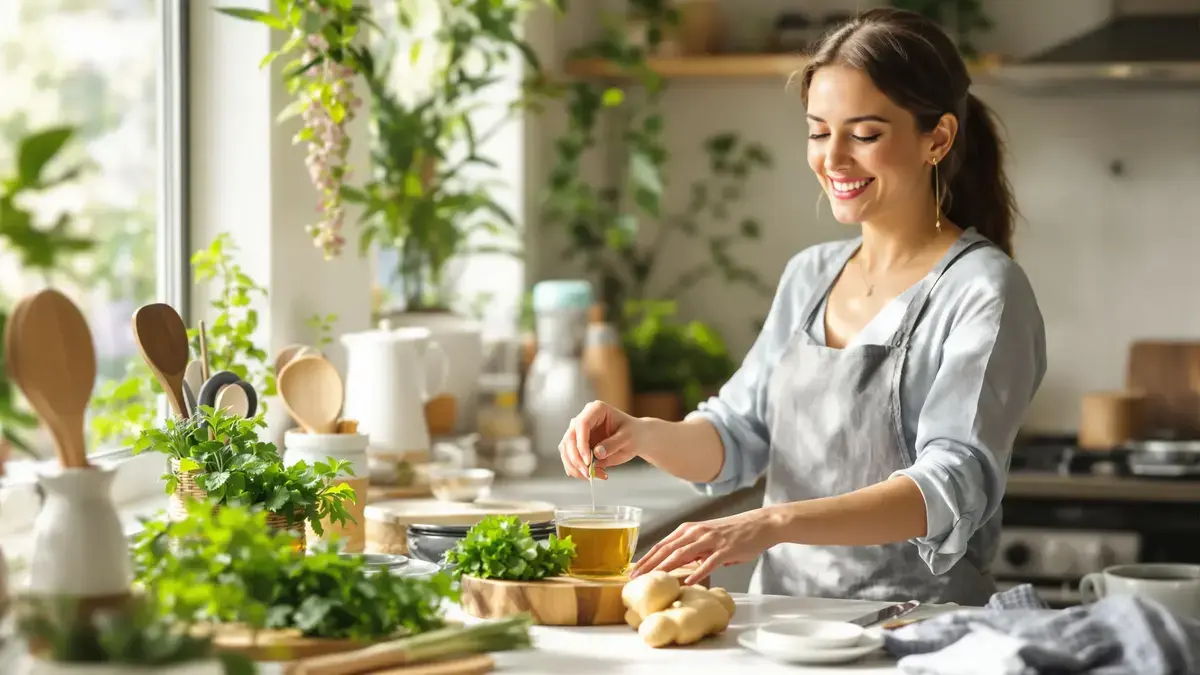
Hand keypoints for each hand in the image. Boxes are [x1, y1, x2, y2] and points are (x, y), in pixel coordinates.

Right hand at [558, 400, 652, 479]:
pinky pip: (569, 459)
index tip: (588, 461)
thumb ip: (613, 444)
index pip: (582, 424)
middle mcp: (583, 418)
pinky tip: (593, 475)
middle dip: (576, 459)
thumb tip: (597, 454)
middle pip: (570, 438)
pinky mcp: (577, 445)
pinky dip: (577, 470)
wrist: (636, 438)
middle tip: (589, 473)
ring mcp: (578, 432)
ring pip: (566, 450)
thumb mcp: (628, 438)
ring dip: (576, 467)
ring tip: (595, 475)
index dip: (582, 443)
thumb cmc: (634, 434)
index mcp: (596, 409)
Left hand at [630, 508, 779, 584]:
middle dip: (649, 564)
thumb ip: (692, 551)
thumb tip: (681, 566)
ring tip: (653, 580)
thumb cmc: (733, 533)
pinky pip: (709, 562)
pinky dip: (698, 572)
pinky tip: (688, 581)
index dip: (646, 558)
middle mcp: (696, 532)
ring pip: (683, 554)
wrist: (760, 524)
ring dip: (666, 567)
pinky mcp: (726, 549)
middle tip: (635, 578)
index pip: (662, 545)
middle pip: (667, 549)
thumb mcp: (707, 538)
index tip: (633, 571)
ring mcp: (711, 540)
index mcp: (689, 530)